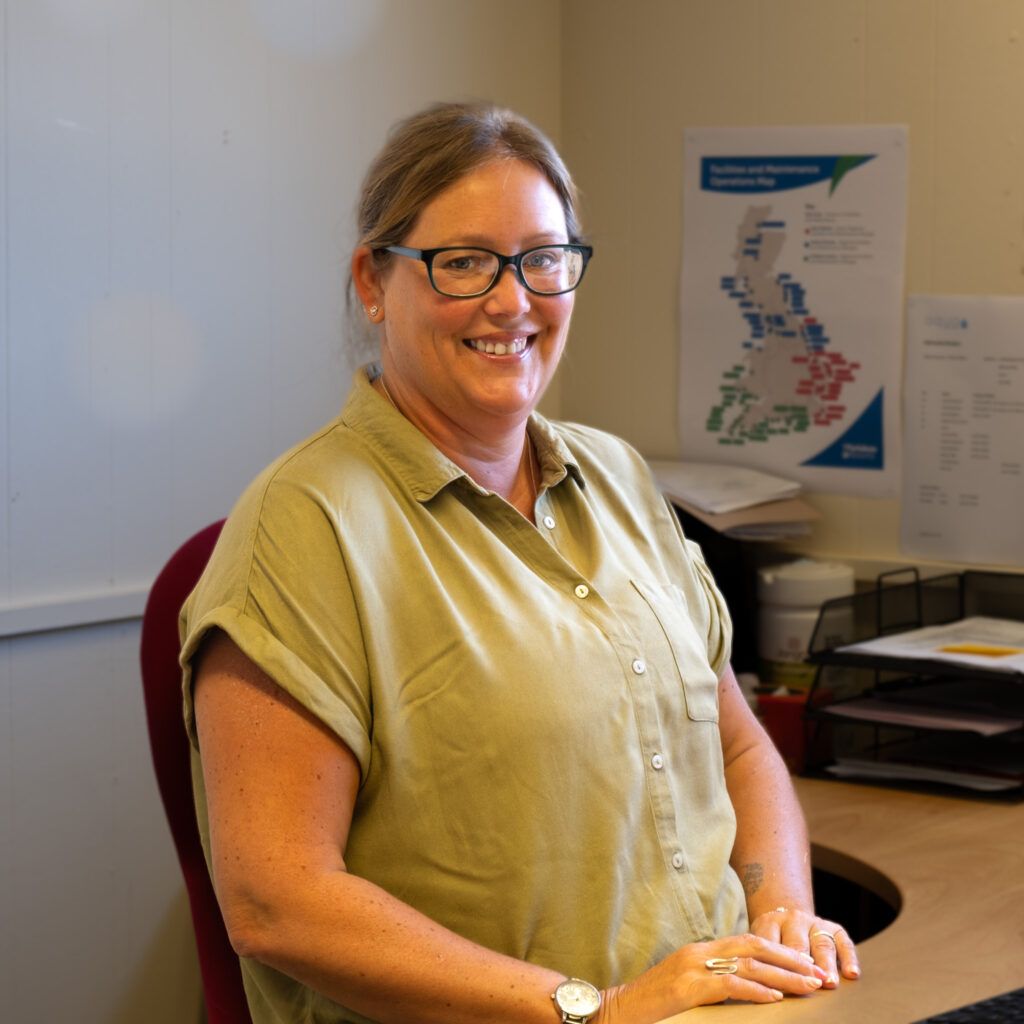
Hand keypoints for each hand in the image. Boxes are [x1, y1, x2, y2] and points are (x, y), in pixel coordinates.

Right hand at [597, 932, 827, 1022]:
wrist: (616, 1012)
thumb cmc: (651, 1007)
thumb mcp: (686, 990)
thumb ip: (712, 984)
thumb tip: (745, 989)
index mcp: (700, 952)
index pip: (747, 943)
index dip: (780, 952)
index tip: (806, 964)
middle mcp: (698, 953)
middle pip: (753, 947)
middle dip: (789, 959)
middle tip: (818, 973)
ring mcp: (691, 967)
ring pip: (746, 965)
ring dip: (782, 976)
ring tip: (808, 985)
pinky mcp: (686, 988)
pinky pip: (727, 985)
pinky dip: (754, 990)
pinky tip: (775, 998)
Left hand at [750, 907, 859, 988]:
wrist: (787, 918)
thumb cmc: (771, 940)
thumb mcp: (760, 943)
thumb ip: (762, 958)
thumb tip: (765, 985)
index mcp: (770, 922)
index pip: (771, 945)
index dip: (774, 965)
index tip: (778, 984)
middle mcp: (793, 919)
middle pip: (797, 945)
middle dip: (802, 966)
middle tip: (809, 984)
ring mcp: (815, 923)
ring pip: (821, 944)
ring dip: (826, 964)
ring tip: (829, 982)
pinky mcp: (835, 928)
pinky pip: (845, 943)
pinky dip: (849, 958)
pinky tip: (852, 974)